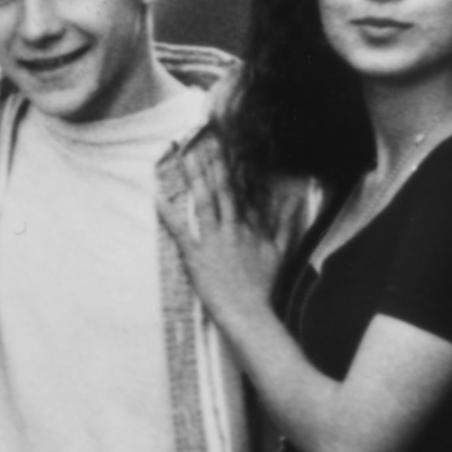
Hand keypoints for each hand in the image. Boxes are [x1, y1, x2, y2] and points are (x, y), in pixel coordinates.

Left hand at [153, 131, 275, 326]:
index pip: (242, 189)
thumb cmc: (263, 286)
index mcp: (251, 226)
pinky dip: (168, 214)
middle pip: (223, 188)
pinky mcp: (196, 256)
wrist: (250, 314)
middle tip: (204, 137)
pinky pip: (180, 231)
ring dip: (194, 176)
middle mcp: (234, 227)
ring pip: (204, 201)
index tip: (228, 144)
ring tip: (185, 154)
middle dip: (214, 161)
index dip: (234, 166)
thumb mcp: (280, 252)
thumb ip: (286, 224)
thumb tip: (295, 199)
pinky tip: (156, 197)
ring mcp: (214, 240)